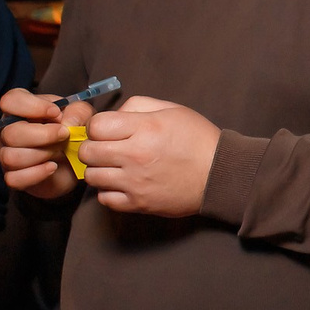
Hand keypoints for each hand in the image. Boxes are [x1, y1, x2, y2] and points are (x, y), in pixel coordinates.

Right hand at [0, 87, 95, 200]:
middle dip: (43, 135)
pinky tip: (52, 167)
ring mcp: (7, 154)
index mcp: (20, 110)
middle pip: (10, 133)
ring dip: (41, 154)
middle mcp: (8, 131)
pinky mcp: (13, 176)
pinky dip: (36, 173)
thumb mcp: (82, 116)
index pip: (10, 101)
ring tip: (60, 152)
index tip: (56, 113)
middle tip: (64, 135)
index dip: (32, 106)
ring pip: (10, 157)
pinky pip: (14, 178)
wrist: (74, 164)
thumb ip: (78, 112)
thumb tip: (66, 122)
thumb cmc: (72, 133)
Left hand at [77, 96, 220, 217]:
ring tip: (114, 167)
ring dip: (99, 169)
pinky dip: (109, 191)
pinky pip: (105, 199)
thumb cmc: (198, 140)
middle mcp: (135, 155)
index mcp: (145, 128)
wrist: (220, 175)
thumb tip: (114, 116)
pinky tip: (121, 184)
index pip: (96, 125)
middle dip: (93, 147)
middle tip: (107, 148)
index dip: (99, 126)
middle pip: (88, 152)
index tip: (108, 130)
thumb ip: (138, 106)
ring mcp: (135, 182)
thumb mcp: (173, 110)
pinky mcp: (138, 203)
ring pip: (92, 176)